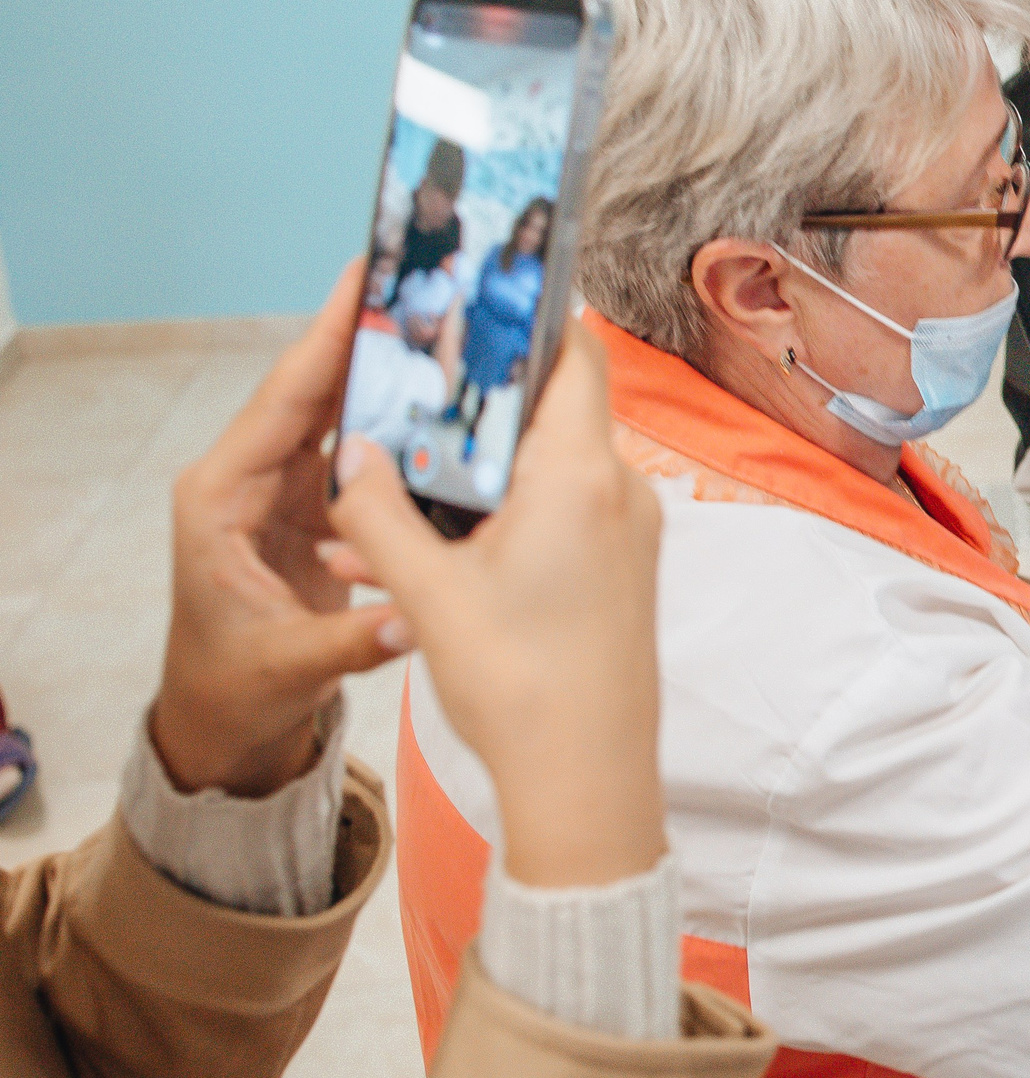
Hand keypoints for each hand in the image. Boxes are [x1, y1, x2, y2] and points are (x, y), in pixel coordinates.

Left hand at [153, 261, 412, 797]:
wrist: (222, 719)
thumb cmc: (233, 688)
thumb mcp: (285, 667)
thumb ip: (351, 639)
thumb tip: (417, 617)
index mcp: (220, 497)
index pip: (283, 402)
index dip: (326, 340)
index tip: (363, 280)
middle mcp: (248, 478)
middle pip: (314, 390)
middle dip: (366, 333)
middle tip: (421, 276)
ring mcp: (283, 489)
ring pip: (342, 414)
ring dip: (391, 372)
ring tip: (447, 321)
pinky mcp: (314, 507)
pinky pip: (362, 452)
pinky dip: (401, 424)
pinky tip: (450, 397)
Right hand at [328, 322, 668, 887]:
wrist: (591, 784)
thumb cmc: (523, 688)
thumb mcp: (426, 594)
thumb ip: (379, 514)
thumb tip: (352, 452)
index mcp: (581, 475)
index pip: (572, 353)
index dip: (529, 314)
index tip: (479, 293)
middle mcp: (620, 491)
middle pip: (551, 408)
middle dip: (473, 405)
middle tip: (408, 393)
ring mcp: (629, 534)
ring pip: (545, 471)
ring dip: (472, 477)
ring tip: (388, 503)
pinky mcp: (622, 572)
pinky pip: (559, 519)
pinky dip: (498, 521)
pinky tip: (423, 558)